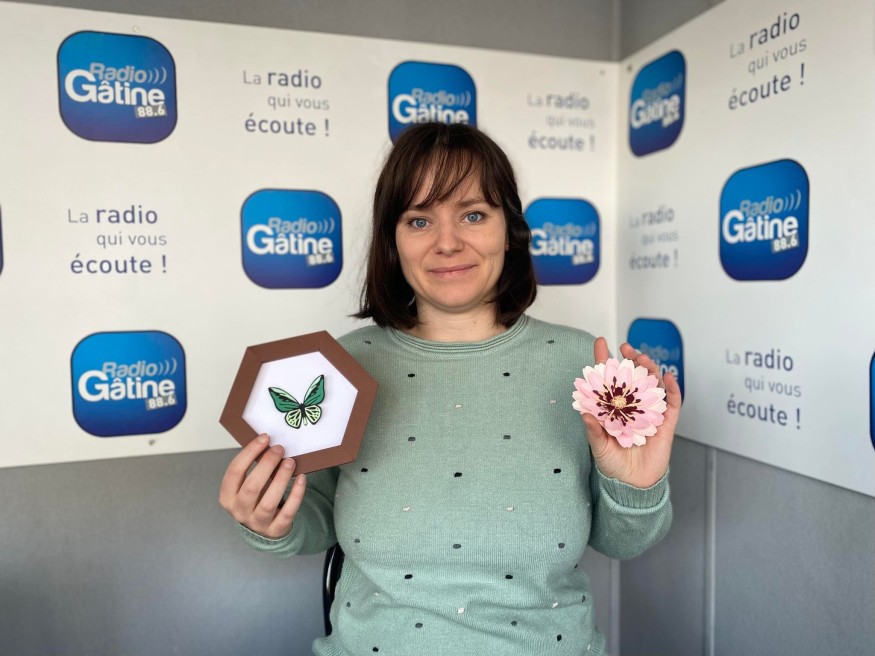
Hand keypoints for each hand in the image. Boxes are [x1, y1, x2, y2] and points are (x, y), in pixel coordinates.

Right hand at [219, 434, 306, 538]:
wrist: (263, 529)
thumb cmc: (255, 499)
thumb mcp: (246, 486)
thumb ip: (254, 469)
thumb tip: (269, 443)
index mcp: (227, 497)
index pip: (234, 472)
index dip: (249, 452)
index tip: (264, 438)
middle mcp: (240, 511)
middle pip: (251, 487)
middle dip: (266, 464)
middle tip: (279, 449)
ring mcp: (257, 523)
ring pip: (269, 502)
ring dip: (281, 479)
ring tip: (290, 462)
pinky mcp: (276, 529)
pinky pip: (288, 512)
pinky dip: (296, 494)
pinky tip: (302, 478)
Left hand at [580, 338, 681, 488]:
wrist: (633, 485)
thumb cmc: (613, 465)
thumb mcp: (599, 447)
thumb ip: (593, 431)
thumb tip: (583, 413)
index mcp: (614, 408)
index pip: (609, 380)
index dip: (605, 360)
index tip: (600, 342)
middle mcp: (632, 407)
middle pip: (634, 377)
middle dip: (631, 360)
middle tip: (626, 349)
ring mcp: (650, 413)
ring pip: (653, 385)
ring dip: (651, 369)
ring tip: (644, 359)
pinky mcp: (666, 424)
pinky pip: (673, 403)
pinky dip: (673, 388)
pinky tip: (668, 377)